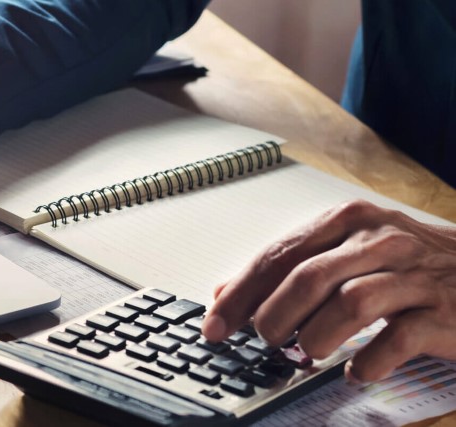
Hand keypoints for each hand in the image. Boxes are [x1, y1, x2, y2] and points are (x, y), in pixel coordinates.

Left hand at [202, 200, 455, 381]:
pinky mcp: (443, 312)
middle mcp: (379, 240)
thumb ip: (287, 268)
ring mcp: (413, 275)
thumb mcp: (347, 250)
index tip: (215, 324)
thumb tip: (224, 292)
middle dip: (274, 317)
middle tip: (266, 341)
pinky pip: (397, 340)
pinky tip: (356, 371)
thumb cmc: (409, 263)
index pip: (278, 255)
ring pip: (349, 304)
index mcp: (348, 221)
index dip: (240, 293)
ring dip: (317, 338)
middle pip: (307, 278)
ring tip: (310, 352)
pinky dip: (368, 362)